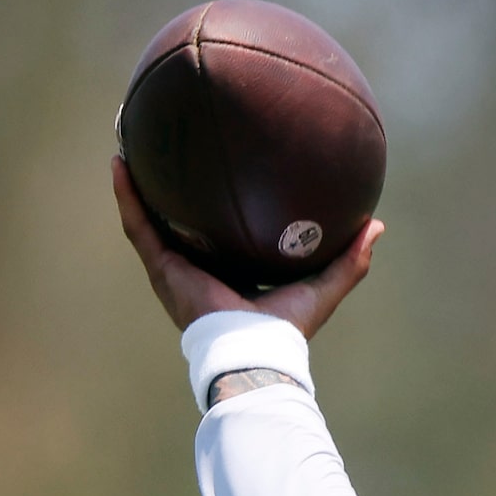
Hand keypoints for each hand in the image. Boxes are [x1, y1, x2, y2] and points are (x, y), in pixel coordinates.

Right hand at [112, 155, 383, 337]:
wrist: (255, 351)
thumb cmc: (287, 329)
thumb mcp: (323, 287)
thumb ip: (349, 260)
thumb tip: (376, 225)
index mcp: (234, 274)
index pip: (223, 234)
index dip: (220, 207)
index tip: (223, 172)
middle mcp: (201, 269)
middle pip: (182, 222)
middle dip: (173, 189)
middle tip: (171, 149)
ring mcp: (177, 270)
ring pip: (151, 219)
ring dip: (139, 185)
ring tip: (132, 144)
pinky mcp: (163, 270)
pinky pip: (138, 227)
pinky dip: (127, 196)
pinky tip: (120, 163)